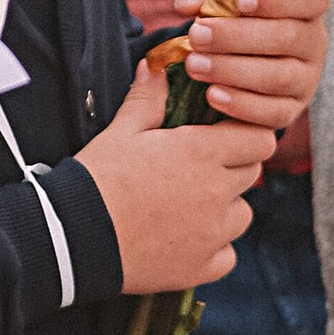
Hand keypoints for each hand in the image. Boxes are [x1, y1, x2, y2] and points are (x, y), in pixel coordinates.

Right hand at [79, 52, 260, 294]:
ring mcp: (213, 234)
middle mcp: (217, 193)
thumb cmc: (98, 177)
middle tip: (199, 167)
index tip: (224, 134)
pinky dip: (213, 248)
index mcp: (202, 153)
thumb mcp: (121, 130)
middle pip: (252, 173)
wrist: (75, 235)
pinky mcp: (202, 267)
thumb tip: (157, 67)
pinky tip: (186, 239)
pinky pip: (227, 255)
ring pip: (242, 215)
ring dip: (225, 207)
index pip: (259, 138)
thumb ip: (148, 98)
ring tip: (191, 204)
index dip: (244, 133)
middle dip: (233, 166)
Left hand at [175, 0, 328, 134]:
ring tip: (195, 65)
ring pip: (280, 77)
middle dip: (238, 37)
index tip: (239, 0)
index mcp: (305, 4)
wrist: (228, 53)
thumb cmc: (228, 10)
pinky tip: (212, 95)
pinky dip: (243, 105)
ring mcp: (307, 78)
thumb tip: (190, 4)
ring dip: (234, 71)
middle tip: (197, 35)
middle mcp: (313, 41)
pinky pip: (275, 113)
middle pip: (289, 38)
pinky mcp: (291, 109)